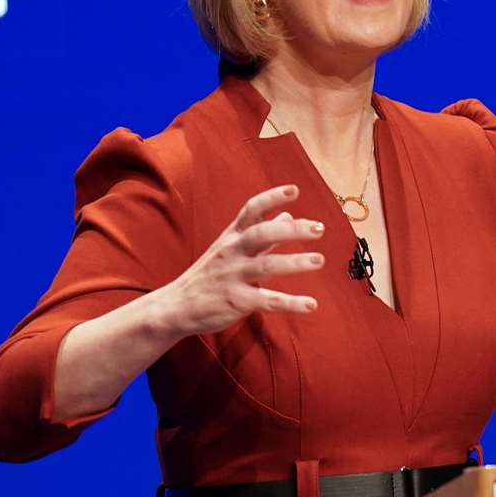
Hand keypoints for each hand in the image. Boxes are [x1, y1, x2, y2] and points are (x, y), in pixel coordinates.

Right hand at [156, 184, 327, 335]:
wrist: (176, 306)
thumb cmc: (209, 275)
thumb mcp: (231, 248)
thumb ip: (262, 233)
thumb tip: (289, 214)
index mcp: (231, 237)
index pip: (251, 210)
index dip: (272, 198)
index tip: (294, 190)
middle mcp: (232, 252)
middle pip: (261, 234)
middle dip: (292, 230)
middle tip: (319, 229)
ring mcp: (232, 276)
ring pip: (266, 266)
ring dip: (295, 263)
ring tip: (319, 260)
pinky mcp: (236, 301)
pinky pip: (266, 301)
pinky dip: (290, 303)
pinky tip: (310, 304)